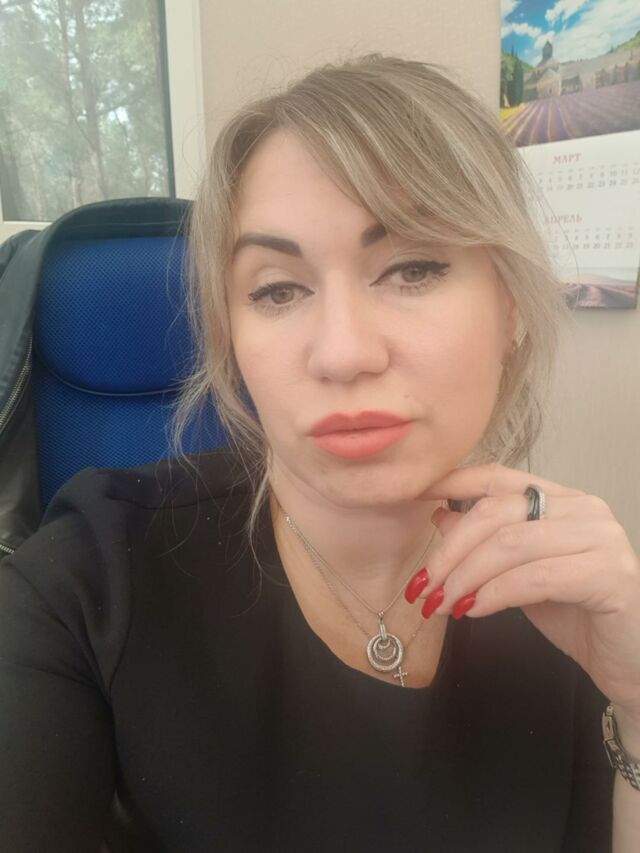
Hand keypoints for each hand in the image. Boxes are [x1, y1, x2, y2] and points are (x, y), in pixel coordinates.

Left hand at [406, 463, 639, 722]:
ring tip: (443, 603)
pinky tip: (474, 610)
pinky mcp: (610, 575)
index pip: (499, 478)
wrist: (629, 662)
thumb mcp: (519, 573)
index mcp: (562, 499)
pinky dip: (495, 594)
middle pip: (497, 512)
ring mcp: (600, 538)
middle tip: (424, 586)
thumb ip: (487, 543)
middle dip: (450, 550)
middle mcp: (583, 508)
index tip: (414, 495)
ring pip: (511, 544)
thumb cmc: (576, 615)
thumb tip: (440, 514)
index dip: (452, 483)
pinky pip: (536, 577)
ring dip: (466, 576)